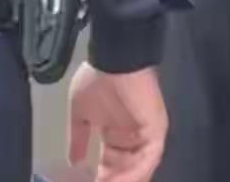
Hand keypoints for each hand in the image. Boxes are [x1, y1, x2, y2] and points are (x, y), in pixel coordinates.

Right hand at [67, 63, 166, 181]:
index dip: (101, 178)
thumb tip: (73, 162)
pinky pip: (149, 157)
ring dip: (123, 180)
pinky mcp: (156, 127)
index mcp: (117, 132)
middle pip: (126, 169)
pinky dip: (136, 172)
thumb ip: (79, 139)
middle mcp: (133, 135)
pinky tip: (121, 181)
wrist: (112, 59)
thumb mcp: (81, 114)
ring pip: (138, 167)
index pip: (111, 165)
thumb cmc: (97, 80)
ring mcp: (146, 132)